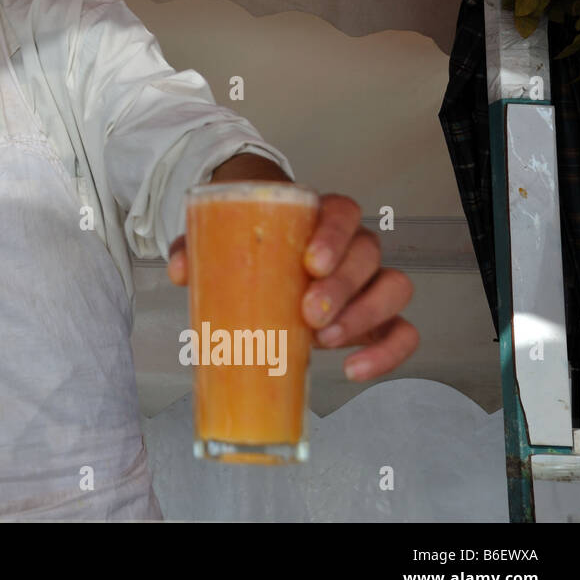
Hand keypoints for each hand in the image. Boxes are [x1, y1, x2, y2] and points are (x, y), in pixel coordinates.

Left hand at [166, 193, 418, 380]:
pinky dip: (387, 352)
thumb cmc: (250, 244)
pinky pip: (400, 332)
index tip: (310, 261)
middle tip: (309, 313)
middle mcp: (351, 247)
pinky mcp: (374, 319)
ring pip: (393, 288)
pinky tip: (354, 369)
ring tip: (324, 340)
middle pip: (368, 253)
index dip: (334, 234)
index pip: (343, 211)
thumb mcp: (220, 238)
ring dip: (364, 316)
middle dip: (342, 285)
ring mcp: (367, 282)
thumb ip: (196, 247)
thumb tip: (179, 269)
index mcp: (318, 216)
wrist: (262, 258)